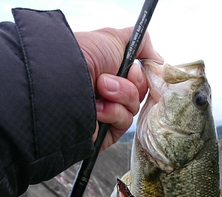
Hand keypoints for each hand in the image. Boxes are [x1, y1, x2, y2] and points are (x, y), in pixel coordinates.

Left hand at [75, 28, 162, 149]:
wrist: (64, 81)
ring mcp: (108, 113)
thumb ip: (140, 44)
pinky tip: (96, 109)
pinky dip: (113, 113)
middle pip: (140, 93)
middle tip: (108, 78)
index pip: (139, 77)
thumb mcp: (114, 38)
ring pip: (134, 107)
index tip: (137, 68)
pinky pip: (125, 122)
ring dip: (120, 96)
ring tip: (100, 90)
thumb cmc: (83, 57)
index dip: (142, 74)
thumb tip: (157, 60)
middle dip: (129, 84)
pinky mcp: (107, 132)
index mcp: (110, 72)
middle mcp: (108, 92)